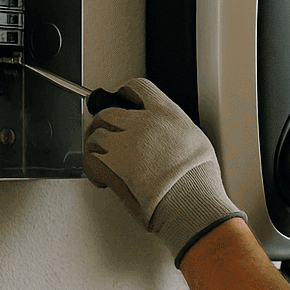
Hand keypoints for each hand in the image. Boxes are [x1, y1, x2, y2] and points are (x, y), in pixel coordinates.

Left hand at [83, 78, 244, 264]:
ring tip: (103, 158)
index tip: (122, 98)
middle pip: (109, 112)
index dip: (126, 92)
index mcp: (166, 115)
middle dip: (104, 123)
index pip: (139, 87)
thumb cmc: (199, 181)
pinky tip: (101, 178)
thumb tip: (173, 139)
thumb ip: (178, 133)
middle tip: (106, 133)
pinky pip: (90, 159)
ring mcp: (125, 144)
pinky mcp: (113, 166)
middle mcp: (143, 124)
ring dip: (96, 147)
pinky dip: (91, 169)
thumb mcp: (198, 144)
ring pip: (96, 135)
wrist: (191, 202)